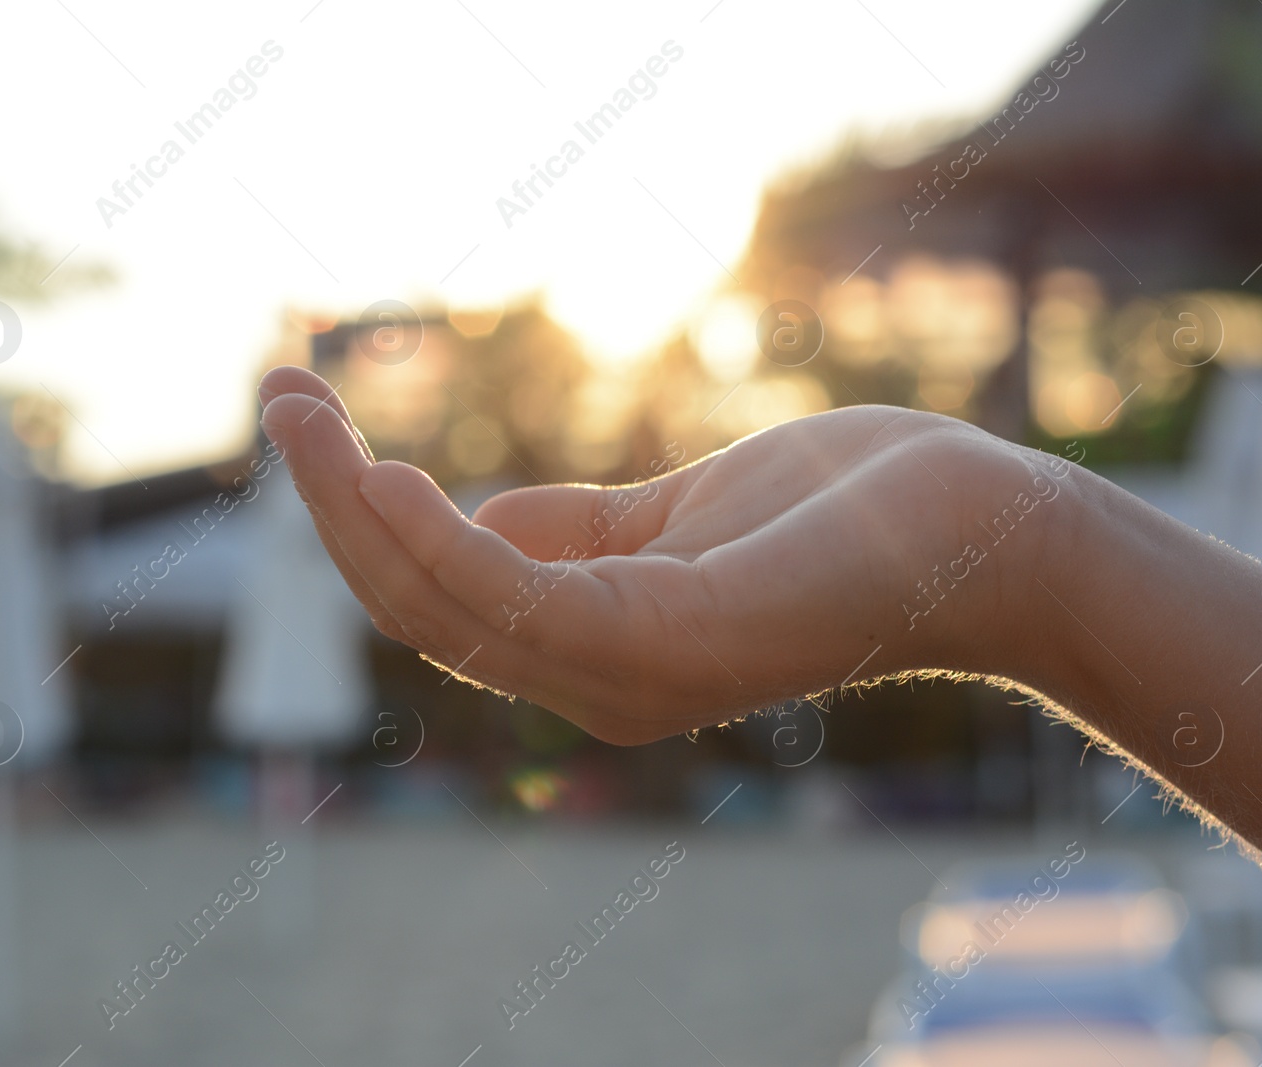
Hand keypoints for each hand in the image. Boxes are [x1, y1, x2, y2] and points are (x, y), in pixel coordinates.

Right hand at [257, 365, 1077, 742]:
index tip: (308, 419)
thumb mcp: (672, 516)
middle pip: (422, 609)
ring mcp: (633, 675)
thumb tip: (469, 521)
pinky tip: (387, 477)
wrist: (983, 532)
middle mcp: (600, 683)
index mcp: (597, 650)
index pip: (445, 602)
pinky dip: (436, 543)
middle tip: (278, 396)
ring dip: (356, 514)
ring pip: (447, 607)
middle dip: (332, 509)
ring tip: (301, 416)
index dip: (361, 521)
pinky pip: (516, 600)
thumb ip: (571, 532)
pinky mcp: (672, 642)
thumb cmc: (839, 516)